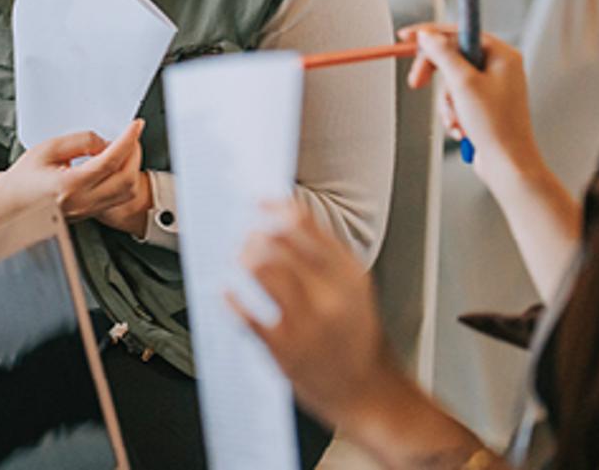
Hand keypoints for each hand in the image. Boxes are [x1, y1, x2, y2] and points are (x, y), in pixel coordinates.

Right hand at [0, 120, 150, 232]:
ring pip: (127, 191)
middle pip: (127, 179)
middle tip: (131, 135)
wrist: (9, 206)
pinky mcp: (91, 214)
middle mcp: (82, 202)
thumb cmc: (23, 179)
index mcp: (69, 185)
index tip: (135, 126)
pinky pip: (118, 198)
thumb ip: (79, 141)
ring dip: (132, 167)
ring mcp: (88, 211)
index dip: (128, 140)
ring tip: (123, 149)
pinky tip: (114, 165)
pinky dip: (123, 178)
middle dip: (135, 153)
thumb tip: (104, 141)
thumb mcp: (47, 149)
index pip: (110, 160)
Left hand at [228, 200, 397, 428]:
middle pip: (278, 245)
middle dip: (254, 235)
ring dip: (243, 261)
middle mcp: (329, 296)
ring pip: (262, 272)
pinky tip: (228, 293)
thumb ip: (326, 259)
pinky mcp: (285, 349)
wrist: (371, 394)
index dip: (275, 209)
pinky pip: (248, 315)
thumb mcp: (355, 291)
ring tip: (237, 259)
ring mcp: (306, 323)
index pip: (306, 226)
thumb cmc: (359, 339)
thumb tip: (285, 222)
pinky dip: (233, 300)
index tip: (258, 204)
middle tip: (244, 235)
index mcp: (349, 276)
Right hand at [401, 24, 541, 190]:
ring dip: (446, 102)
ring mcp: (492, 86)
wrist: (507, 164)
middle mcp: (500, 67)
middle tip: (416, 82)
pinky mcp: (484, 105)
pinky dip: (452, 113)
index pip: (459, 32)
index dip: (430, 35)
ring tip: (455, 118)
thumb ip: (443, 54)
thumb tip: (428, 36)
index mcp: (502, 54)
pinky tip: (460, 127)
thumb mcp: (463, 83)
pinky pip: (457, 98)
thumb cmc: (496, 127)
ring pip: (451, 81)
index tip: (407, 38)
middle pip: (452, 56)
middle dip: (435, 74)